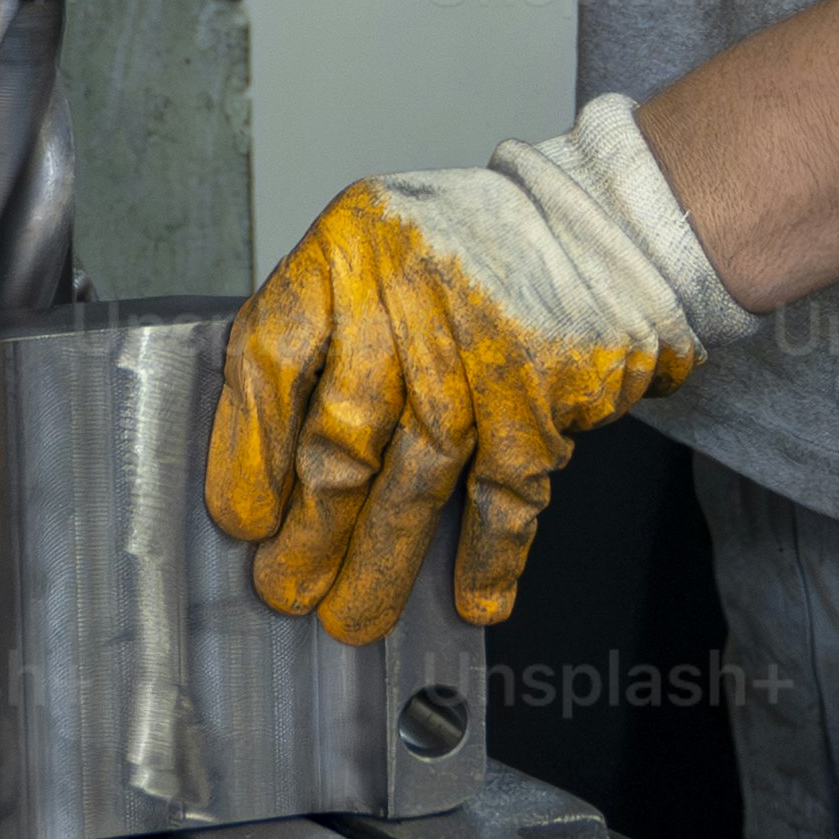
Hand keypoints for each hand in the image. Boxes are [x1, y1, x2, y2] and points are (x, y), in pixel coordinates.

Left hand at [202, 99, 752, 641]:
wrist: (598, 220)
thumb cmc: (462, 252)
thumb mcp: (373, 252)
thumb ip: (323, 332)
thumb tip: (268, 464)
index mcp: (347, 250)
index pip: (273, 352)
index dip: (248, 447)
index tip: (240, 520)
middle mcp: (408, 291)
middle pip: (344, 432)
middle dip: (312, 529)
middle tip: (285, 589)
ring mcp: (482, 343)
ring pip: (420, 474)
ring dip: (384, 560)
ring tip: (352, 618)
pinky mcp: (549, 389)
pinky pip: (506, 488)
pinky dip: (491, 553)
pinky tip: (473, 599)